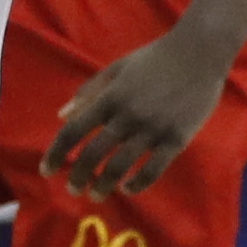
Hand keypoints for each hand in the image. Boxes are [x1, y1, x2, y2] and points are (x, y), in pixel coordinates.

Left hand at [47, 18, 236, 196]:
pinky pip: (152, 170)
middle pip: (93, 155)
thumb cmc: (155, 58)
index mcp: (110, 96)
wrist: (200, 52)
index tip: (46, 171)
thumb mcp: (117, 68)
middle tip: (74, 189)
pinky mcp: (176, 138)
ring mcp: (153, 128)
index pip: (74, 131)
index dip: (56, 153)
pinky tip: (127, 189)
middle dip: (78, 177)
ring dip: (103, 186)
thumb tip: (61, 115)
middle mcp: (128, 115)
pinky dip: (136, 185)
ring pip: (120, 167)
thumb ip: (89, 91)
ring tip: (96, 194)